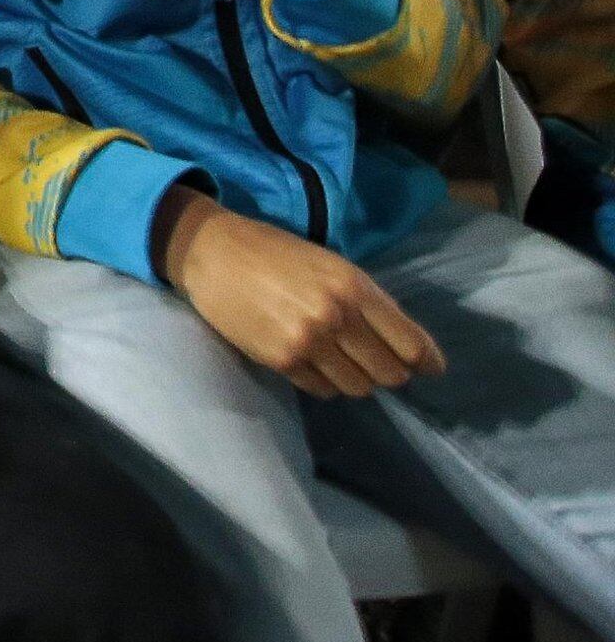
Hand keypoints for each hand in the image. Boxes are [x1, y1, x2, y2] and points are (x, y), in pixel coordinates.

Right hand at [157, 192, 440, 397]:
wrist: (211, 252)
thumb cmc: (277, 254)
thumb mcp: (332, 266)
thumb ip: (371, 304)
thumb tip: (412, 351)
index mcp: (355, 287)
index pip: (411, 345)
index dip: (427, 363)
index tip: (430, 369)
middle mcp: (336, 316)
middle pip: (390, 373)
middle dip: (387, 371)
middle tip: (373, 360)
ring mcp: (308, 341)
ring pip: (358, 387)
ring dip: (355, 378)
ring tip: (337, 359)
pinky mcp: (281, 359)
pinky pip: (323, 389)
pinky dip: (325, 381)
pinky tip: (310, 359)